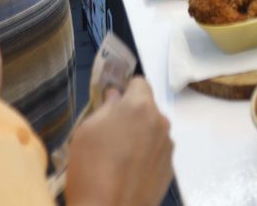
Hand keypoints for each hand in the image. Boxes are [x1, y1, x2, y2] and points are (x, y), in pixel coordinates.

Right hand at [65, 78, 173, 205]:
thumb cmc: (91, 166)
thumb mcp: (87, 129)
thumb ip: (106, 107)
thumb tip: (116, 97)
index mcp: (140, 106)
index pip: (139, 82)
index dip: (125, 90)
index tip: (112, 102)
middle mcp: (160, 122)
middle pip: (148, 109)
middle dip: (132, 115)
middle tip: (111, 134)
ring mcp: (167, 147)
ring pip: (153, 132)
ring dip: (141, 136)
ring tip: (119, 158)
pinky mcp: (169, 170)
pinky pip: (156, 153)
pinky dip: (146, 157)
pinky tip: (129, 173)